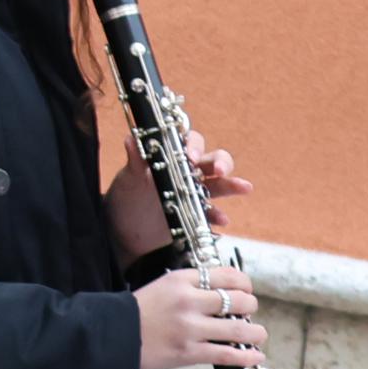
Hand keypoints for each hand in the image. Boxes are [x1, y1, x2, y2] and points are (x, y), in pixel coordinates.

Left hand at [108, 134, 254, 257]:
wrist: (122, 230)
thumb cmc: (126, 196)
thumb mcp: (129, 178)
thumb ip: (135, 160)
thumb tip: (131, 138)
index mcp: (171, 156)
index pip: (190, 142)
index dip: (195, 145)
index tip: (191, 156)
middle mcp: (187, 171)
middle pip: (212, 160)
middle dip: (221, 162)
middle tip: (220, 170)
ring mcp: (193, 192)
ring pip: (219, 184)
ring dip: (232, 185)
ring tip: (245, 187)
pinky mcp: (196, 213)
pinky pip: (212, 213)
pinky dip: (218, 215)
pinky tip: (222, 221)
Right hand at [137, 264, 268, 368]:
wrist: (110, 337)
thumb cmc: (135, 313)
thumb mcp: (160, 287)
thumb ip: (190, 287)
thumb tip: (224, 294)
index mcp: (180, 280)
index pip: (227, 275)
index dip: (244, 284)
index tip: (246, 290)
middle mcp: (188, 301)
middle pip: (238, 300)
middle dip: (250, 306)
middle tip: (248, 312)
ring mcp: (189, 328)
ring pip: (239, 328)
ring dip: (255, 332)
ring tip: (258, 334)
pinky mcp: (189, 352)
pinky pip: (227, 354)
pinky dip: (246, 356)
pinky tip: (255, 355)